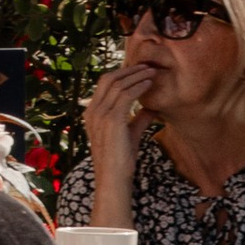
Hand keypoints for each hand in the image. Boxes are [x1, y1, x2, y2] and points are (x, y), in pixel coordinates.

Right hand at [78, 61, 148, 221]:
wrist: (114, 178)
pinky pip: (126, 95)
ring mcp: (100, 114)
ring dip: (137, 75)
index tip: (138, 70)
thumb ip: (138, 119)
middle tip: (146, 66)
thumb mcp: (130, 134)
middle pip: (109, 79)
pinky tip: (149, 84)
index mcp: (92, 113)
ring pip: (118, 84)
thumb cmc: (121, 160)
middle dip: (128, 70)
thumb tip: (152, 108)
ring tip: (152, 72)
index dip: (122, 74)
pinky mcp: (112, 119)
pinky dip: (139, 86)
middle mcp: (92, 111)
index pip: (104, 84)